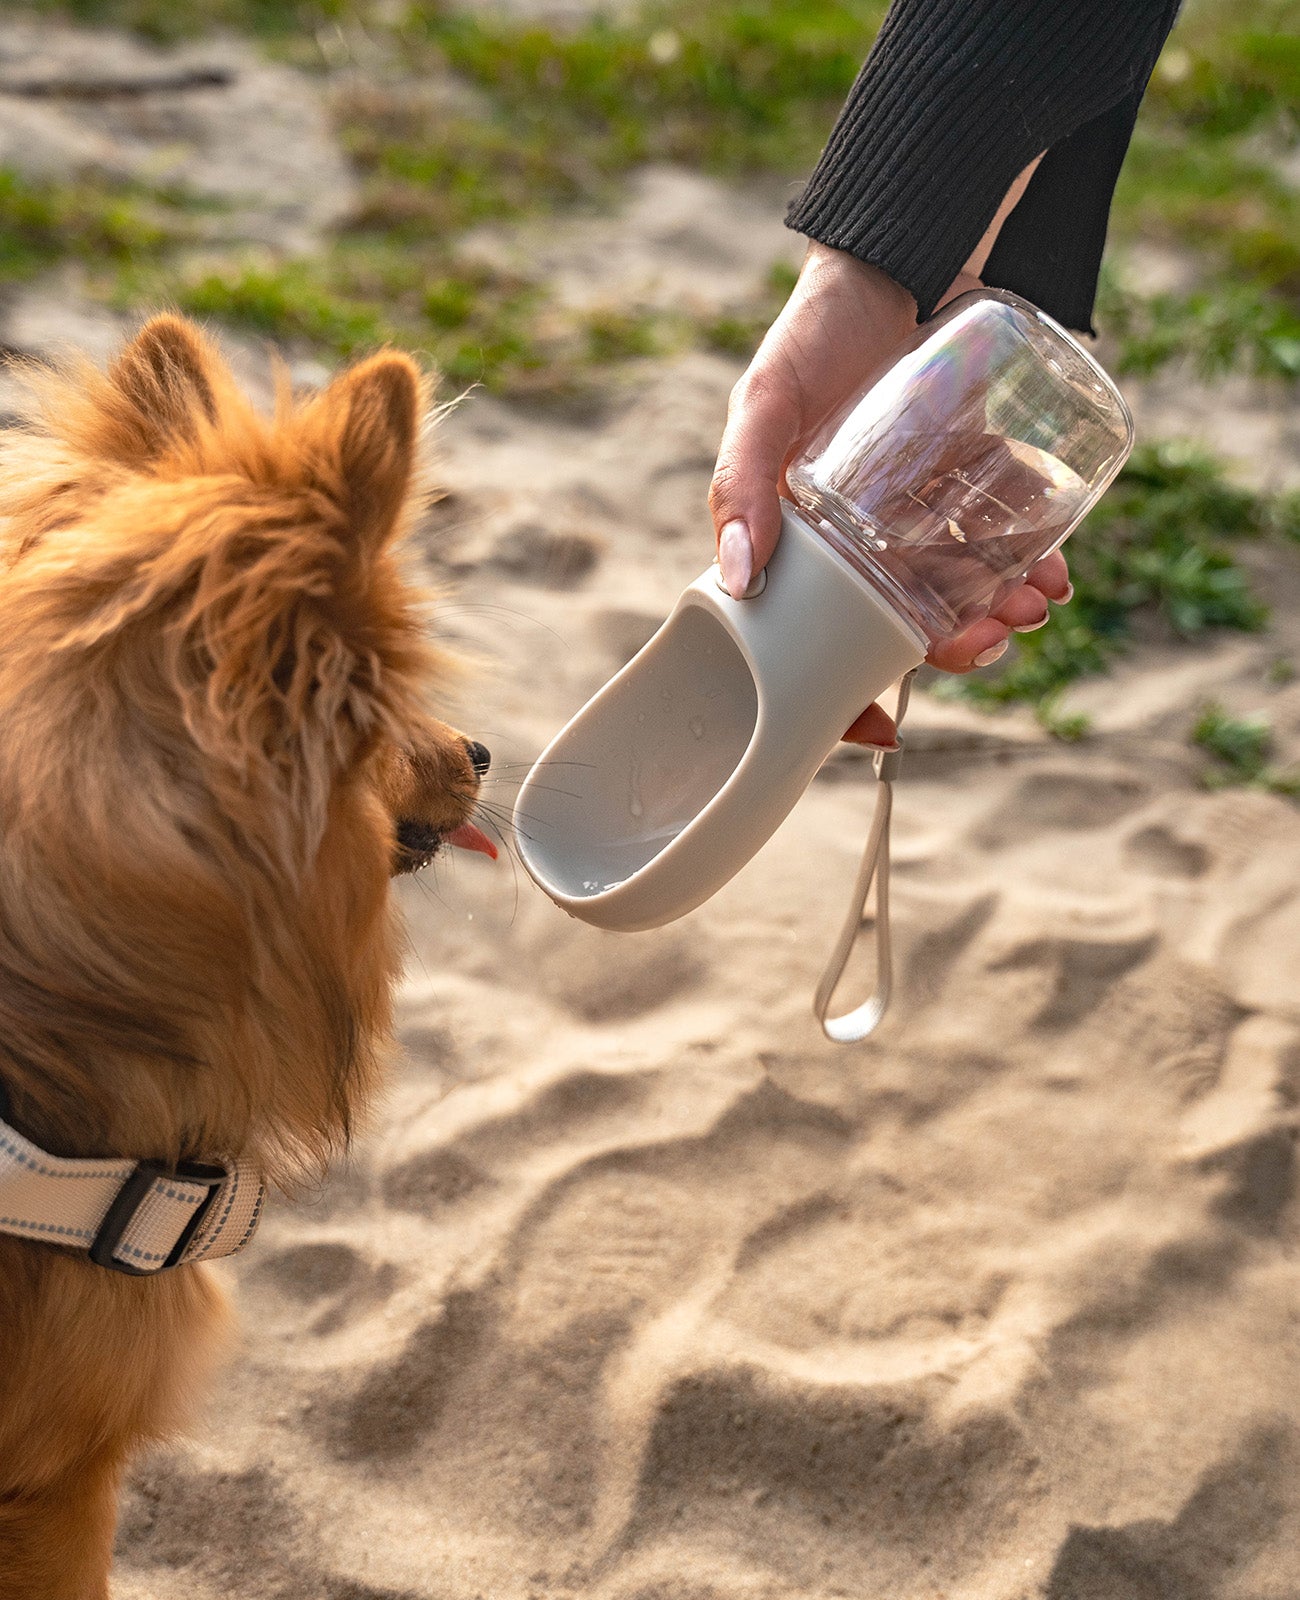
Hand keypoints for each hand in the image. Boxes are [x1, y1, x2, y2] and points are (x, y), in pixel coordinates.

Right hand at [708, 244, 1070, 746]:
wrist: (895, 254)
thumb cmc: (812, 334)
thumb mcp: (764, 405)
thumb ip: (741, 484)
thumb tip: (738, 581)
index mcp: (801, 540)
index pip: (813, 638)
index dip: (841, 694)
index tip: (882, 735)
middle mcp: (859, 535)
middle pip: (902, 619)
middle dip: (950, 646)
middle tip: (992, 641)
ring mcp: (920, 506)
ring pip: (960, 583)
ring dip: (1000, 608)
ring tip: (1037, 603)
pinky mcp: (974, 472)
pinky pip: (1005, 532)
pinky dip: (1034, 556)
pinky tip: (1058, 568)